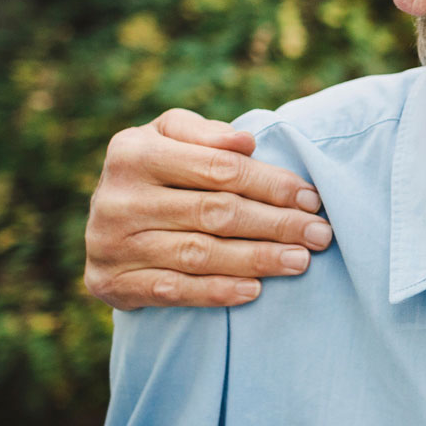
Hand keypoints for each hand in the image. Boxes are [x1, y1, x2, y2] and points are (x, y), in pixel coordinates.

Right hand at [84, 108, 331, 309]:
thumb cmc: (158, 171)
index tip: (312, 198)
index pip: (219, 169)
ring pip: (199, 253)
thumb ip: (206, 134)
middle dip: (276, 224)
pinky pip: (173, 290)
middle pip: (214, 212)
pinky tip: (254, 290)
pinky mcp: (110, 282)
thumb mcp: (170, 137)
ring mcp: (110, 243)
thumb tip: (245, 142)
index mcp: (132, 152)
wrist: (104, 222)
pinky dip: (217, 291)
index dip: (271, 184)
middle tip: (320, 234)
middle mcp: (117, 198)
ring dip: (257, 259)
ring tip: (301, 261)